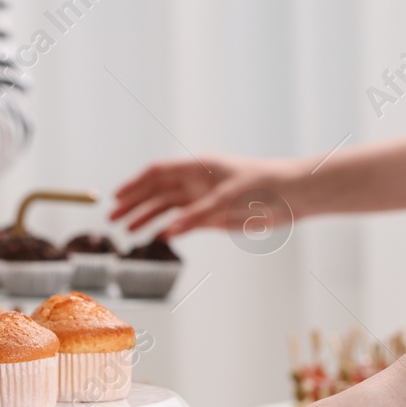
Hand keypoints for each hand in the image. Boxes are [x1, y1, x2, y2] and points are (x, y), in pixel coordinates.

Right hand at [110, 155, 306, 235]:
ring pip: (167, 207)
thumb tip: (166, 232)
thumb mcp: (229, 200)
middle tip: (113, 219)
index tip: (116, 197)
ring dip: (146, 217)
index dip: (135, 184)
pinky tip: (156, 238)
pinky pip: (184, 222)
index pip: (157, 173)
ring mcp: (203, 198)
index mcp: (197, 168)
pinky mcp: (213, 215)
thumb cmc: (264, 186)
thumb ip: (196, 217)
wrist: (292, 194)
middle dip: (133, 204)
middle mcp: (196, 182)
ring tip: (127, 231)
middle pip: (156, 191)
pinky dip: (168, 229)